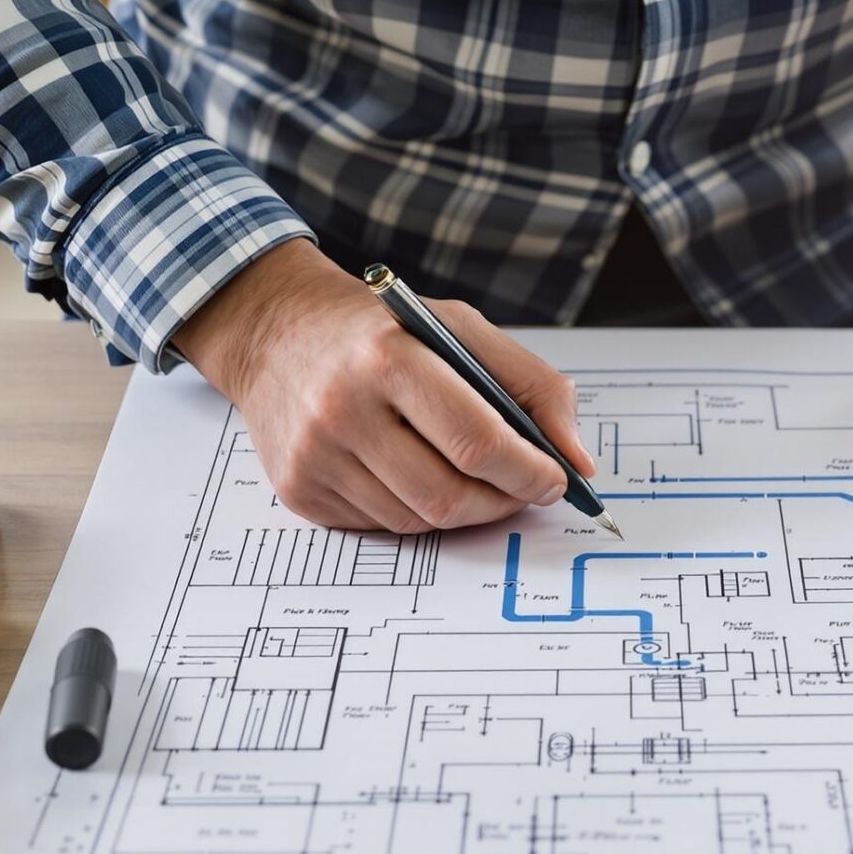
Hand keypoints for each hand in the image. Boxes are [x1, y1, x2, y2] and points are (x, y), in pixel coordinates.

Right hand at [174, 239, 595, 532]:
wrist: (275, 332)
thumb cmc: (378, 330)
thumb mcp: (458, 327)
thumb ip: (531, 384)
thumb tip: (577, 460)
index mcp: (387, 356)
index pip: (476, 440)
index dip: (528, 472)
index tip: (556, 479)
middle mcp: (341, 408)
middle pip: (448, 494)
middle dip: (503, 501)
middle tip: (524, 489)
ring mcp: (314, 456)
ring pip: (418, 520)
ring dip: (463, 509)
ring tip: (472, 478)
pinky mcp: (300, 491)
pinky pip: (382, 526)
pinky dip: (414, 510)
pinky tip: (412, 473)